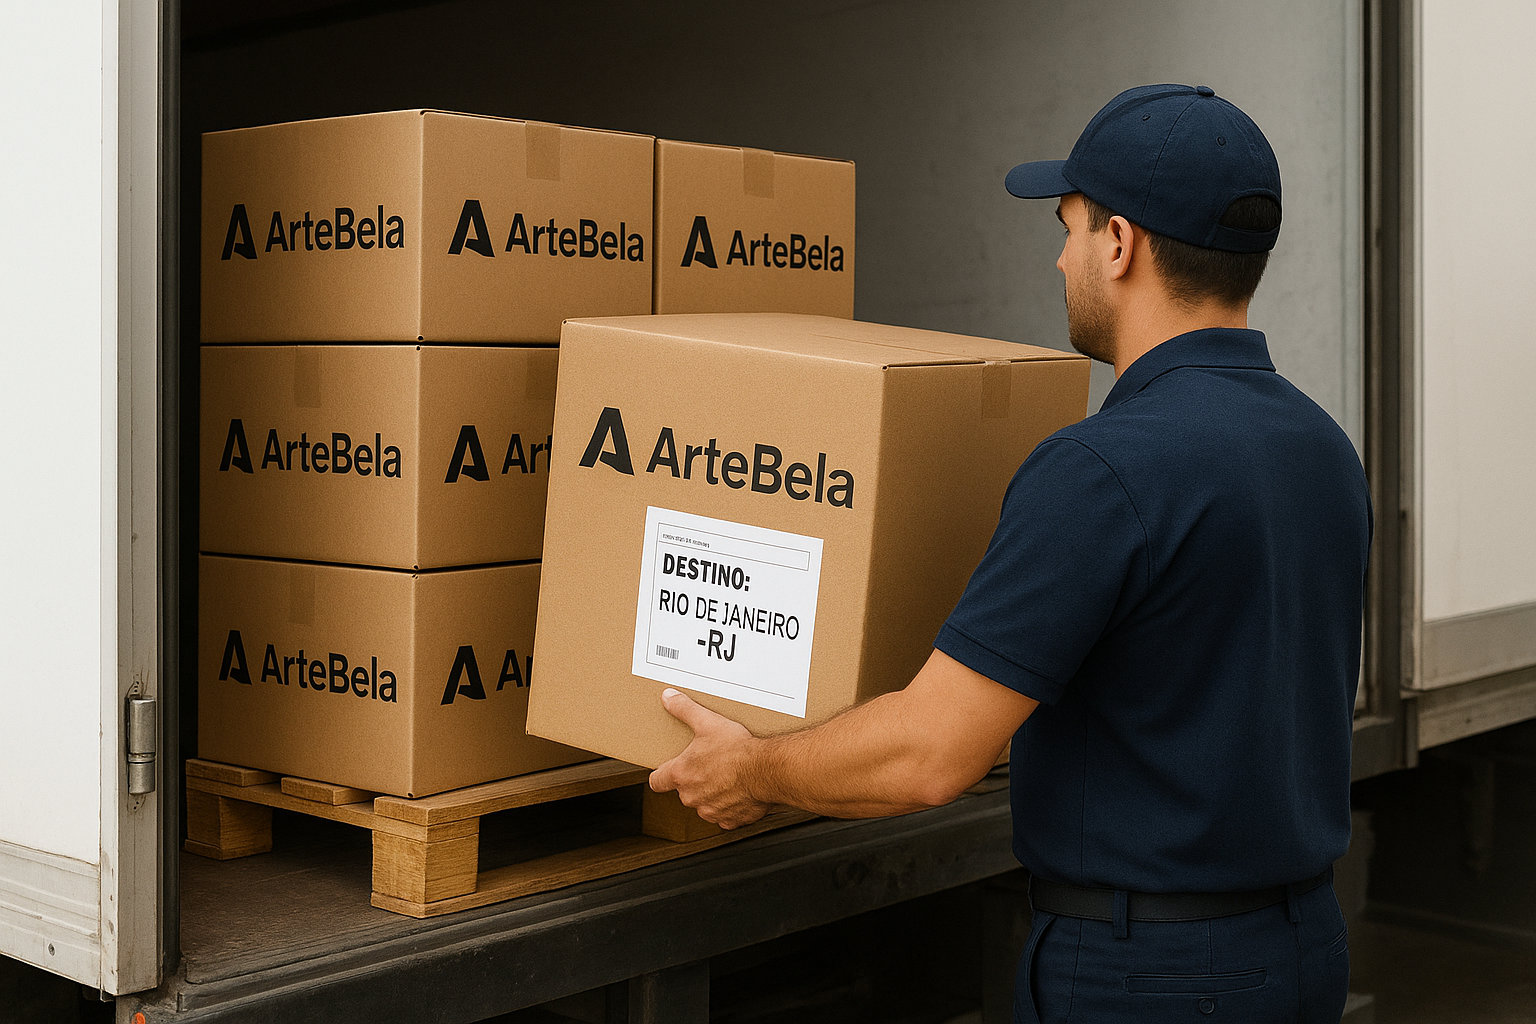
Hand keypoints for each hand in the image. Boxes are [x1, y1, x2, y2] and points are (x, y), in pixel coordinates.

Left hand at [649, 688, 770, 828]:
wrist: (766, 770)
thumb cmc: (737, 749)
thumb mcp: (708, 722)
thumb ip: (684, 709)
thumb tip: (668, 697)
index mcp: (681, 775)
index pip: (657, 781)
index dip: (661, 775)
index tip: (667, 770)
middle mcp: (691, 797)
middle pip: (684, 791)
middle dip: (695, 780)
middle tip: (710, 764)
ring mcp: (710, 810)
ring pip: (704, 804)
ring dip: (712, 794)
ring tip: (728, 776)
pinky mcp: (729, 820)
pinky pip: (725, 815)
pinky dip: (731, 806)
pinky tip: (740, 791)